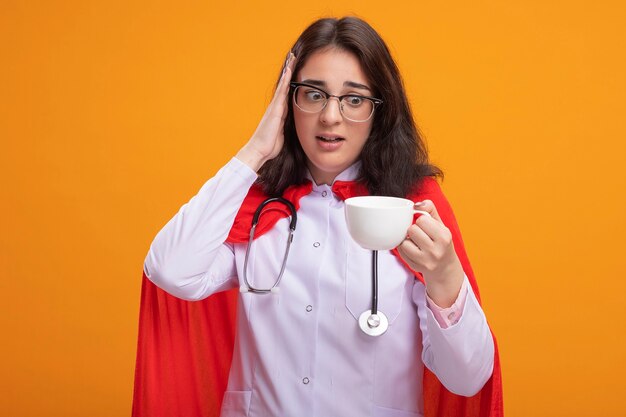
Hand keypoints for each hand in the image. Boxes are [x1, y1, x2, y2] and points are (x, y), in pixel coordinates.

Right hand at [236, 52, 295, 170]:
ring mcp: (275, 106)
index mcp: (280, 112)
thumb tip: (291, 126)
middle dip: (289, 70)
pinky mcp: (275, 108)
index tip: (296, 69)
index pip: (287, 92)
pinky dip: (286, 80)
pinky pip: (282, 91)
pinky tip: (289, 70)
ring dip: (288, 70)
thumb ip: (286, 127)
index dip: (291, 81)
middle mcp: (277, 106)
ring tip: (292, 57)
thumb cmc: (270, 145)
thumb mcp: (282, 134)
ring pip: (283, 84)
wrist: (259, 150)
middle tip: (294, 56)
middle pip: (285, 84)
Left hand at [397, 200, 464, 306]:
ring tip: (416, 242)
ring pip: (405, 242)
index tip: (426, 227)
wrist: (444, 267)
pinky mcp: (416, 267)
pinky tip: (413, 250)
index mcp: (444, 236)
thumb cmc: (440, 242)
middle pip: (412, 230)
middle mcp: (436, 250)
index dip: (421, 221)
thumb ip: (430, 209)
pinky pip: (401, 251)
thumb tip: (415, 205)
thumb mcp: (440, 224)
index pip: (421, 219)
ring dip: (408, 240)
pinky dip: (404, 248)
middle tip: (421, 235)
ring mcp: (426, 260)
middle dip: (414, 230)